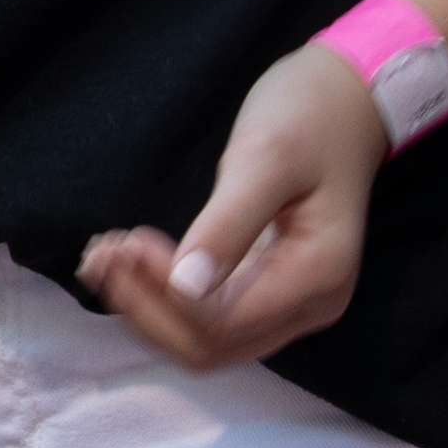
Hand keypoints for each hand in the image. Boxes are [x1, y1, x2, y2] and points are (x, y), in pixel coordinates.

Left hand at [75, 41, 384, 366]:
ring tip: (105, 258)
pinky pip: (209, 316)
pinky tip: (131, 263)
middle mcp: (309, 307)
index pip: (223, 321)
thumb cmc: (310, 117)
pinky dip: (163, 299)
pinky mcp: (266, 288)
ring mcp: (290, 303)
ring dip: (148, 309)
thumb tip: (185, 287)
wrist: (345, 101)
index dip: (164, 295)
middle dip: (147, 309)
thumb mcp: (266, 157)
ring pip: (204, 341)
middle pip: (210, 347)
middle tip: (103, 254)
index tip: (128, 241)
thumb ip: (229, 224)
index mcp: (318, 277)